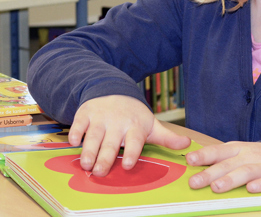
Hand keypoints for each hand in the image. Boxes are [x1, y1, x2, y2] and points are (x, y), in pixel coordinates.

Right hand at [68, 95, 191, 176]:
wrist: (113, 90)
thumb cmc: (134, 115)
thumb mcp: (151, 124)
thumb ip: (167, 137)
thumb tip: (187, 145)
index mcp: (134, 126)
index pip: (134, 141)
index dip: (131, 152)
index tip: (126, 164)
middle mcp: (117, 122)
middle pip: (110, 142)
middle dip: (104, 157)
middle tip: (99, 172)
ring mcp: (100, 117)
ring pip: (93, 135)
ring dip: (88, 150)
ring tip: (85, 164)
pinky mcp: (85, 113)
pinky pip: (78, 123)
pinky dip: (75, 132)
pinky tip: (73, 142)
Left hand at [186, 141, 260, 195]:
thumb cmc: (255, 159)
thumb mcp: (237, 155)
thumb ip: (219, 160)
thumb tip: (193, 168)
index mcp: (236, 149)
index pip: (217, 151)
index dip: (203, 155)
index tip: (190, 160)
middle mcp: (248, 156)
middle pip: (227, 164)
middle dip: (210, 173)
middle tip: (195, 182)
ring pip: (246, 171)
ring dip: (231, 179)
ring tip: (217, 187)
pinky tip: (251, 189)